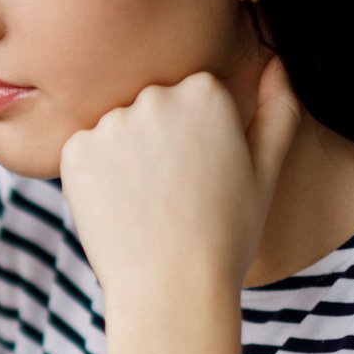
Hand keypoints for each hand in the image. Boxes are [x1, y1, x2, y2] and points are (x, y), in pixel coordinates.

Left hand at [58, 55, 300, 302]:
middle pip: (152, 108)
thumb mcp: (265, 172)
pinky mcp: (75, 150)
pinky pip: (85, 153)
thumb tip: (276, 63)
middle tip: (173, 196)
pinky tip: (118, 210)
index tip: (201, 176)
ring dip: (125, 159)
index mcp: (205, 91)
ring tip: (146, 206)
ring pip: (117, 131)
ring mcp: (111, 122)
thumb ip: (278, 110)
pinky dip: (95, 178)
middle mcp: (155, 96)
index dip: (197, 140)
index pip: (193, 97)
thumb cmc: (225, 235)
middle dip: (158, 143)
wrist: (172, 290)